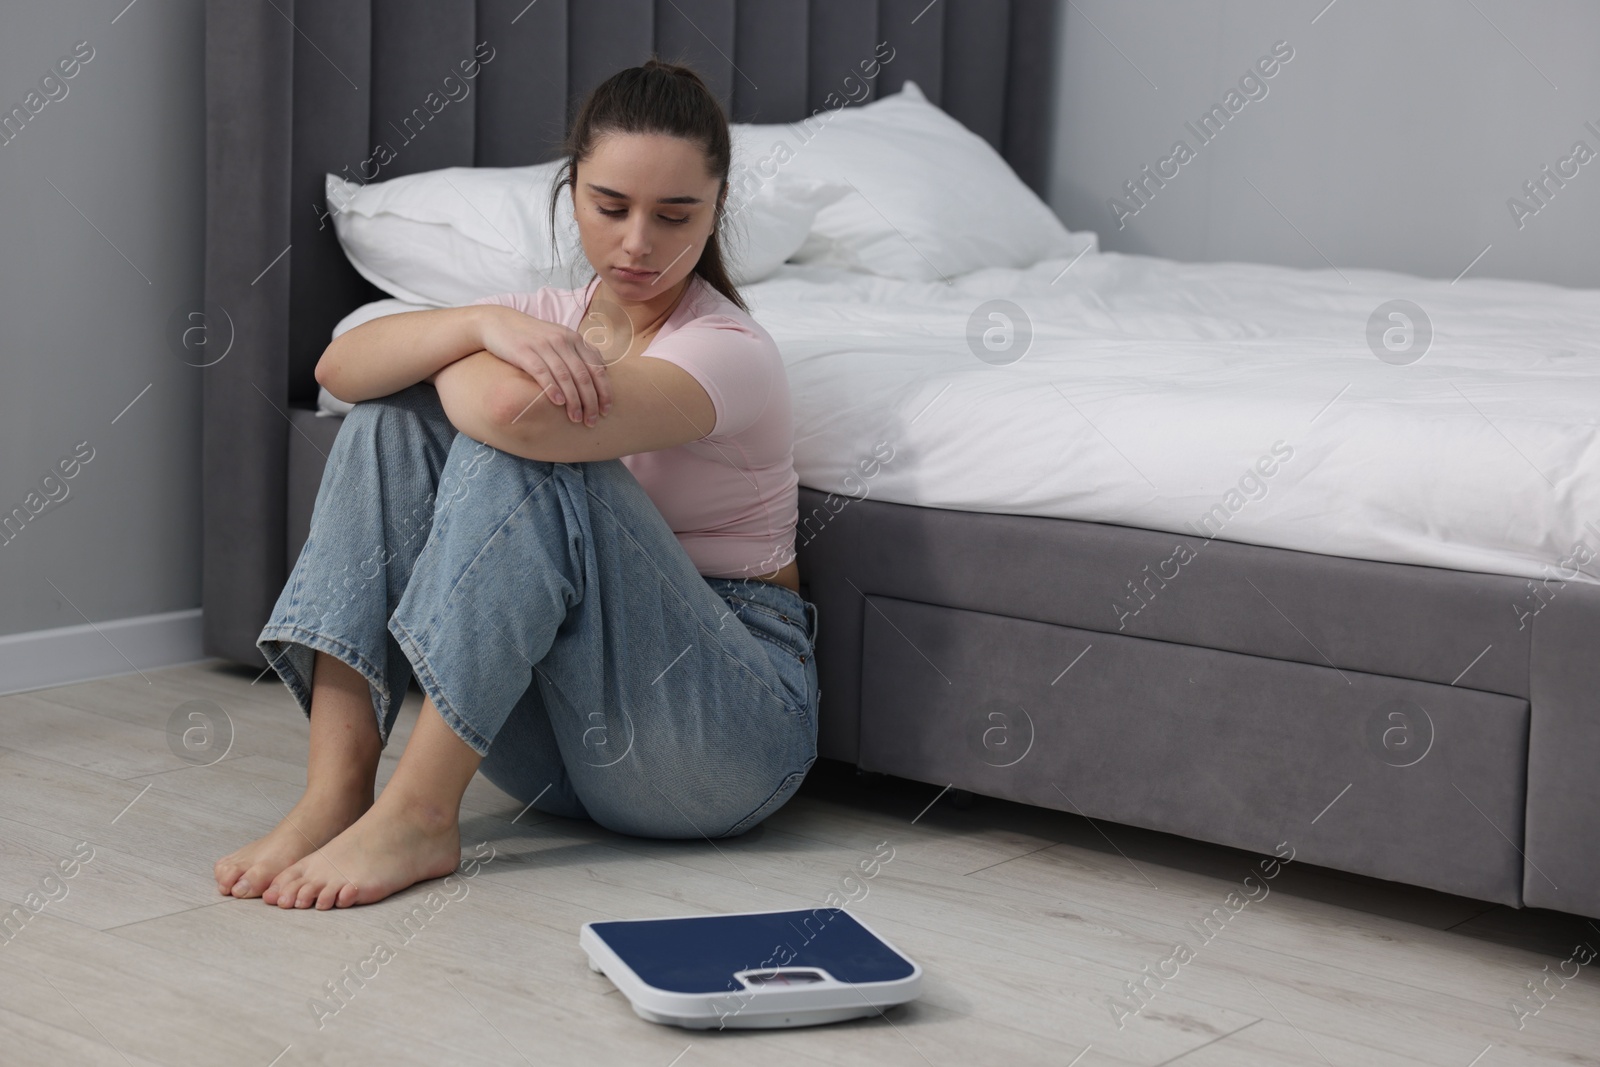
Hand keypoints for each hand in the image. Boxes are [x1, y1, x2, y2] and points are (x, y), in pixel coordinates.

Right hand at [475, 305, 612, 426]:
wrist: (498, 322)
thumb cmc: (532, 336)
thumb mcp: (560, 338)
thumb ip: (580, 352)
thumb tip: (604, 369)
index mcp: (574, 339)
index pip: (597, 368)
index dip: (604, 391)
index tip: (606, 410)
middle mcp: (562, 340)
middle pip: (583, 375)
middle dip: (590, 401)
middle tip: (592, 421)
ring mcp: (543, 345)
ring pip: (565, 376)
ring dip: (573, 400)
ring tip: (576, 418)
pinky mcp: (524, 351)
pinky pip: (542, 372)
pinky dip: (553, 388)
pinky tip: (558, 403)